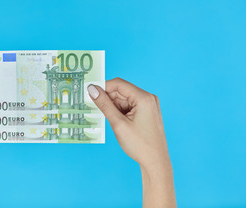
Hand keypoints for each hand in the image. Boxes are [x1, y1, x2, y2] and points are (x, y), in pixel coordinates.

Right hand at [87, 78, 175, 207]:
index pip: (118, 84)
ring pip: (124, 99)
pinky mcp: (147, 112)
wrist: (155, 162)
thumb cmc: (139, 145)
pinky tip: (117, 122)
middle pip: (121, 91)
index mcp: (144, 98)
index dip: (103, 87)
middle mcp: (148, 98)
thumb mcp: (118, 123)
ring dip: (114, 107)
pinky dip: (120, 111)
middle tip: (97, 110)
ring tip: (111, 121)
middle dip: (108, 99)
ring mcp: (149, 105)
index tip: (90, 94)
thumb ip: (104, 104)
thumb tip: (92, 89)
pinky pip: (129, 105)